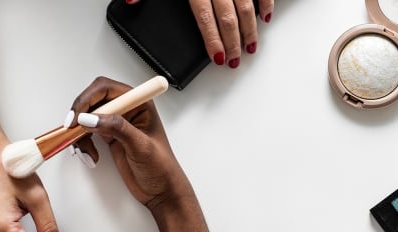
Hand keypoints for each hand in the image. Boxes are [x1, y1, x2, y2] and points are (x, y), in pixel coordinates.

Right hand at [67, 77, 194, 214]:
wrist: (161, 191)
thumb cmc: (161, 168)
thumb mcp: (140, 146)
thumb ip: (116, 128)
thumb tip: (91, 118)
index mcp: (139, 103)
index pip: (106, 89)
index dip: (88, 99)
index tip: (77, 117)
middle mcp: (127, 109)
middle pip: (93, 100)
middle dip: (80, 115)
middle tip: (72, 130)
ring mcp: (117, 123)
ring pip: (88, 117)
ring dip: (80, 133)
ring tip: (84, 150)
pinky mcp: (110, 137)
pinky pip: (88, 132)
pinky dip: (83, 143)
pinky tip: (90, 155)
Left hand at [127, 0, 274, 67]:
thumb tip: (131, 2)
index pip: (205, 17)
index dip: (213, 39)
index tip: (218, 57)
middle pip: (230, 15)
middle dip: (235, 40)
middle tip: (236, 60)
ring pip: (247, 2)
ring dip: (251, 26)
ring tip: (251, 45)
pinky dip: (266, 1)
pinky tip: (265, 15)